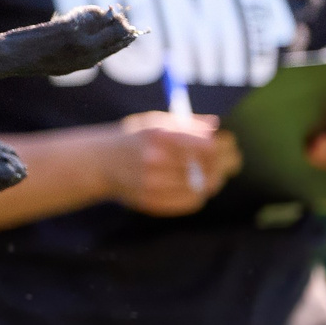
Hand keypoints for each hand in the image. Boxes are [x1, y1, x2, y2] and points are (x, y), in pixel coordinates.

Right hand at [106, 111, 241, 215]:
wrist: (96, 163)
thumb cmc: (130, 139)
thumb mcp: (153, 121)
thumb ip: (185, 122)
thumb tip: (215, 126)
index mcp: (158, 136)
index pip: (207, 146)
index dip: (223, 146)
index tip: (227, 144)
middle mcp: (155, 160)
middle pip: (209, 168)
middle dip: (224, 164)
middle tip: (229, 161)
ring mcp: (152, 184)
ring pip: (202, 187)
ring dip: (213, 180)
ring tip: (212, 174)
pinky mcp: (151, 202)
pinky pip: (190, 203)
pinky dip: (199, 195)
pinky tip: (196, 187)